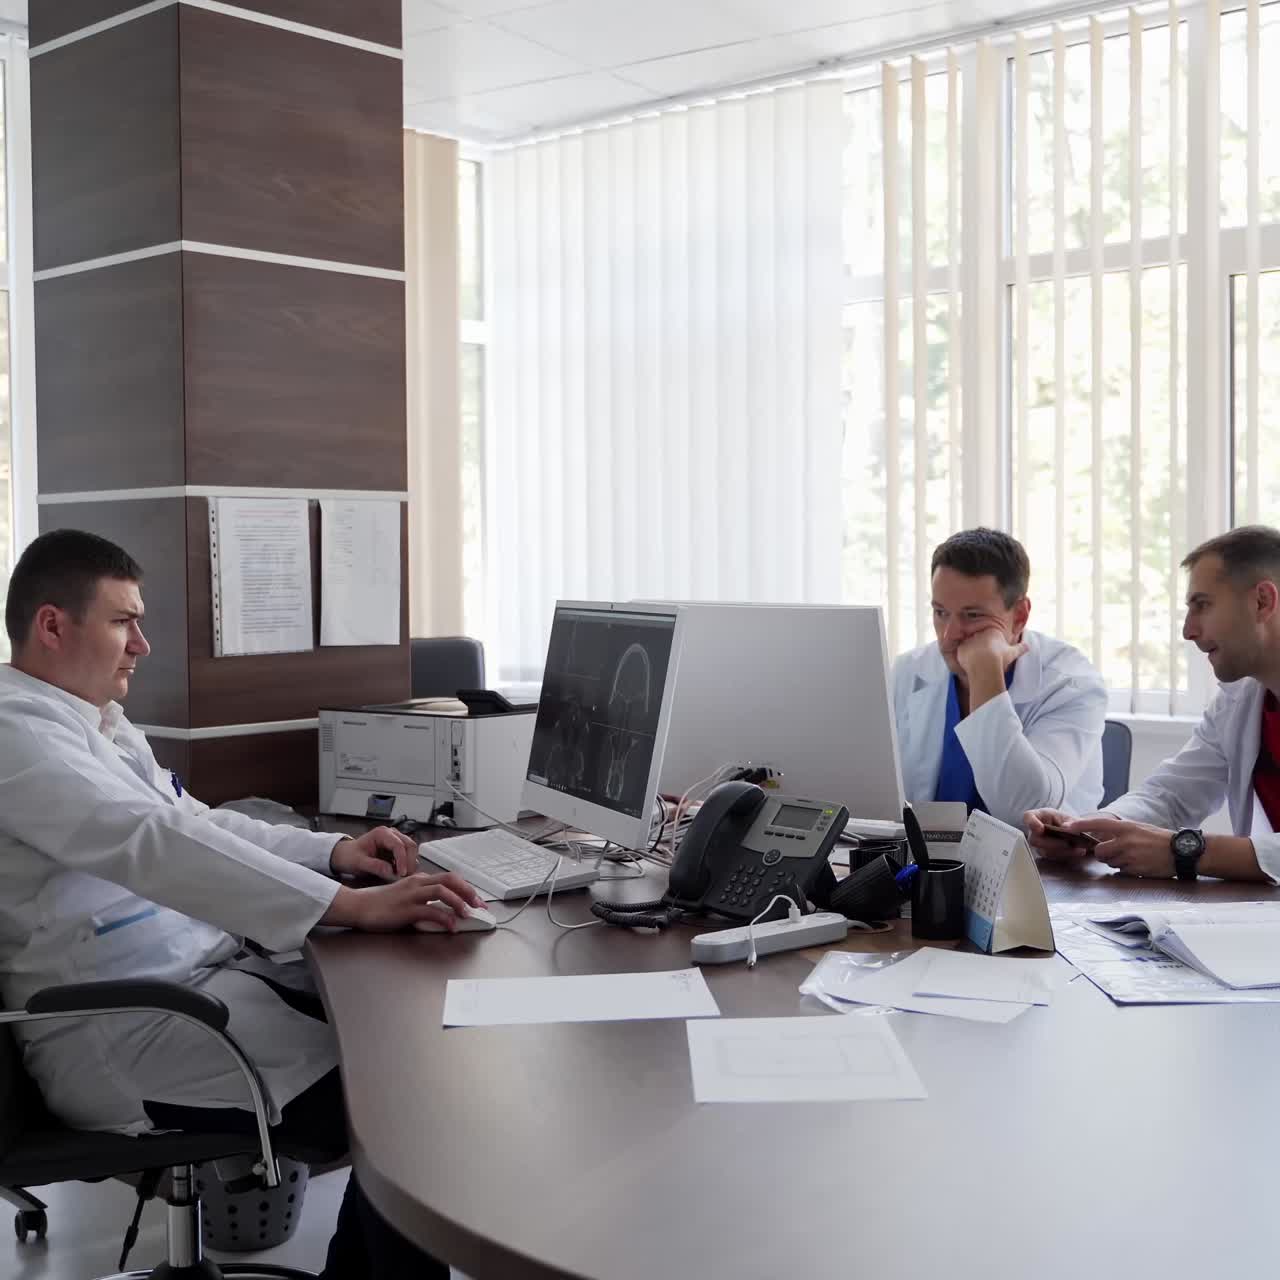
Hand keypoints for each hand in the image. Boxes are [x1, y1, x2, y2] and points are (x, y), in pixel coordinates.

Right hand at [323, 871, 486, 931]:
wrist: (359, 906)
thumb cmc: (381, 904)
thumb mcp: (406, 895)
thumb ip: (424, 899)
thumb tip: (444, 909)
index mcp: (419, 879)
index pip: (449, 878)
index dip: (466, 888)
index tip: (476, 900)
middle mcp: (417, 883)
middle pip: (450, 880)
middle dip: (468, 892)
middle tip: (480, 906)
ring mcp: (411, 895)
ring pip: (442, 892)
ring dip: (458, 902)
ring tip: (468, 914)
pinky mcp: (405, 909)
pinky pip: (429, 911)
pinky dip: (443, 918)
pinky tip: (450, 925)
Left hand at [330, 827, 418, 879]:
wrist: (345, 856)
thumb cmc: (350, 856)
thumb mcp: (359, 862)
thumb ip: (374, 866)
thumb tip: (390, 872)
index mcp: (381, 833)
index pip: (398, 844)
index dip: (402, 859)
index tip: (402, 873)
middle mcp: (391, 834)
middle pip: (409, 845)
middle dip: (410, 861)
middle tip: (406, 876)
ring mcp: (395, 841)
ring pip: (411, 850)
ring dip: (410, 863)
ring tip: (402, 876)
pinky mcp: (396, 849)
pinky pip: (407, 856)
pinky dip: (407, 865)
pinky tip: (400, 874)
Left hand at [955, 623, 1028, 677]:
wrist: (985, 665)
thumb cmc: (1000, 658)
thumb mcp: (1013, 652)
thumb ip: (1020, 648)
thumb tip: (1028, 646)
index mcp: (992, 632)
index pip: (991, 635)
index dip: (992, 644)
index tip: (994, 652)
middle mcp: (979, 632)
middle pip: (980, 638)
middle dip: (982, 646)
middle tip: (985, 657)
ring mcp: (969, 639)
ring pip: (971, 644)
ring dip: (973, 651)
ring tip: (978, 661)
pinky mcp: (961, 647)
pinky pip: (962, 651)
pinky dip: (965, 657)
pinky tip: (970, 663)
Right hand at [1024, 808, 1092, 856]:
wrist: (1079, 833)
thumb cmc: (1071, 823)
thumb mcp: (1073, 819)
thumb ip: (1071, 822)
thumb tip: (1065, 827)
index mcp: (1040, 816)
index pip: (1028, 817)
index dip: (1031, 823)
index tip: (1040, 829)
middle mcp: (1036, 830)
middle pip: (1034, 839)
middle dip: (1051, 843)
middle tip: (1067, 843)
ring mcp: (1040, 842)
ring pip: (1043, 850)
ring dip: (1060, 850)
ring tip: (1077, 847)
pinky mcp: (1046, 852)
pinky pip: (1052, 856)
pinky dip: (1065, 854)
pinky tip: (1077, 851)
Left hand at [1067, 816, 1175, 878]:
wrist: (1181, 852)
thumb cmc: (1159, 839)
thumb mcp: (1138, 828)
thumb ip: (1120, 831)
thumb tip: (1101, 835)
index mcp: (1126, 827)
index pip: (1098, 823)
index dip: (1081, 825)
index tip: (1067, 826)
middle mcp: (1126, 841)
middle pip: (1099, 851)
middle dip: (1103, 854)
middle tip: (1115, 852)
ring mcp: (1130, 856)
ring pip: (1110, 863)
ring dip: (1115, 862)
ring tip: (1133, 857)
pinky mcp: (1135, 870)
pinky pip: (1121, 871)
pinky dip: (1126, 870)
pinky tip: (1138, 864)